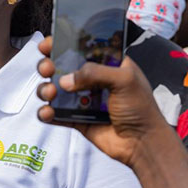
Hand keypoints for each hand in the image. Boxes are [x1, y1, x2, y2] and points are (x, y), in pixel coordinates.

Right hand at [36, 36, 168, 166]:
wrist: (142, 144)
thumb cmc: (141, 109)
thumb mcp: (124, 80)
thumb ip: (95, 73)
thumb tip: (65, 80)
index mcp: (106, 64)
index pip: (81, 48)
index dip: (63, 43)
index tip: (49, 44)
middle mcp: (91, 79)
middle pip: (61, 66)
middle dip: (48, 65)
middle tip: (48, 69)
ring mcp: (81, 99)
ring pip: (53, 88)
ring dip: (45, 89)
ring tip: (51, 94)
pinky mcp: (75, 118)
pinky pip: (54, 112)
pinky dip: (46, 112)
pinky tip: (48, 112)